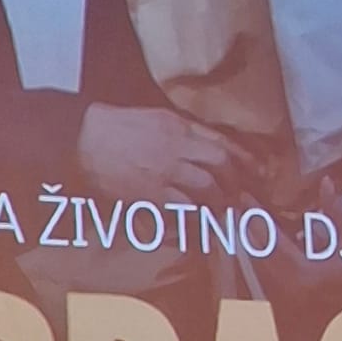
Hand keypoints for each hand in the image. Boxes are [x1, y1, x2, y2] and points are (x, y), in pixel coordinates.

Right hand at [78, 104, 249, 203]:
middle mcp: (177, 147)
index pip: (222, 142)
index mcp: (178, 126)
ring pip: (206, 187)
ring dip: (218, 201)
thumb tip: (209, 148)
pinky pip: (181, 208)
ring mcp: (164, 171)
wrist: (81, 138)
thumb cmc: (116, 127)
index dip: (246, 159)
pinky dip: (193, 217)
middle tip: (241, 196)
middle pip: (220, 165)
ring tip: (222, 211)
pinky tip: (197, 222)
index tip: (260, 171)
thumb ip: (183, 131)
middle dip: (235, 182)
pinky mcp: (149, 193)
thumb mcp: (155, 118)